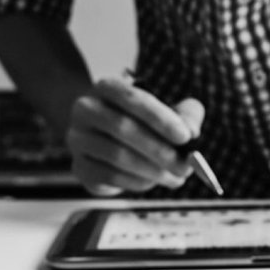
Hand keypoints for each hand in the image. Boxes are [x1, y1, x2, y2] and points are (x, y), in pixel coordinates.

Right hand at [66, 77, 203, 194]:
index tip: (185, 136)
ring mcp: (78, 138)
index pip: (132, 97)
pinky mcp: (79, 166)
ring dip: (153, 170)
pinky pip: (110, 176)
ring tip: (176, 178)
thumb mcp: (166, 112)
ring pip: (117, 155)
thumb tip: (191, 130)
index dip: (160, 118)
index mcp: (107, 88)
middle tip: (185, 166)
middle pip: (123, 128)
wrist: (105, 141)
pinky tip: (153, 182)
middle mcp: (86, 109)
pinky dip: (137, 182)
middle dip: (160, 150)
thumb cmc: (142, 124)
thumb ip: (184, 115)